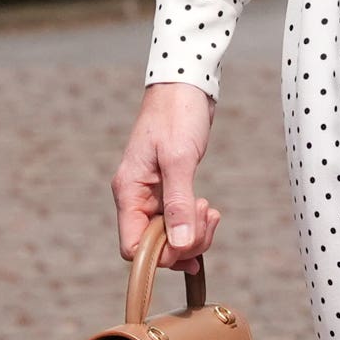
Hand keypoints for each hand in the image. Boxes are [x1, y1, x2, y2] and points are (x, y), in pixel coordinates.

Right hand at [112, 82, 222, 274]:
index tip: (186, 241)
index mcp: (129, 191)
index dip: (160, 255)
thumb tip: (180, 244)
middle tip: (205, 216)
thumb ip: (179, 203)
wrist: (186, 85)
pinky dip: (195, 223)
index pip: (132, 246)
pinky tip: (209, 211)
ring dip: (194, 233)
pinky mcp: (169, 191)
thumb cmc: (177, 114)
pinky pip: (179, 222)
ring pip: (170, 236)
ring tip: (210, 210)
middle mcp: (137, 197)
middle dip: (184, 241)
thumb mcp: (179, 158)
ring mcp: (153, 195)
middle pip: (154, 246)